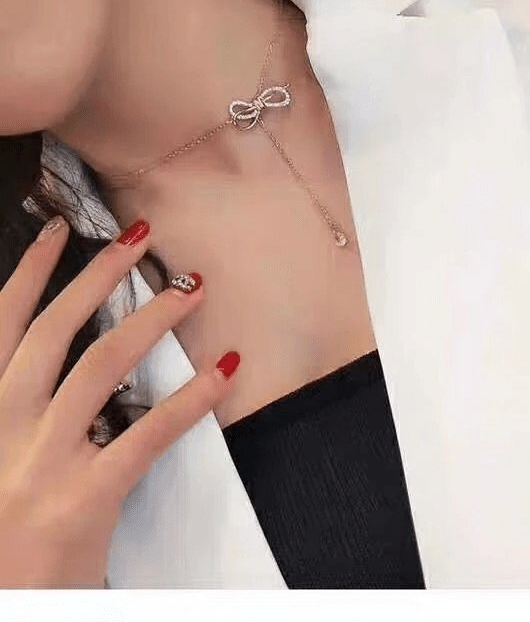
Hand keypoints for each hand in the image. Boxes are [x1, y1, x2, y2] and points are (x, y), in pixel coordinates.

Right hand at [0, 216, 236, 587]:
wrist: (6, 614)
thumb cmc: (6, 549)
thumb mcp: (1, 466)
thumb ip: (21, 416)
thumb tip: (64, 366)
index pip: (2, 329)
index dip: (28, 274)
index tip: (57, 230)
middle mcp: (3, 432)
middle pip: (52, 332)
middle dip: (96, 274)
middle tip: (139, 235)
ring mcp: (40, 466)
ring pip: (98, 365)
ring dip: (149, 317)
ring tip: (191, 287)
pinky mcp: (81, 502)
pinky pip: (146, 434)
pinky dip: (191, 397)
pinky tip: (223, 370)